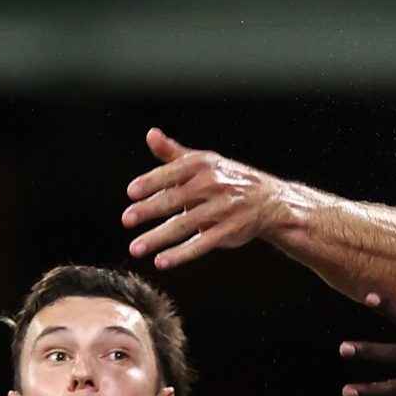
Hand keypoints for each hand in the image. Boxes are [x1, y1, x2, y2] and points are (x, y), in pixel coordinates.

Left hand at [123, 129, 290, 268]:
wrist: (269, 200)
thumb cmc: (227, 179)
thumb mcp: (202, 161)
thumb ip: (172, 152)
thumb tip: (150, 134)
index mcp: (203, 165)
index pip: (172, 172)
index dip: (151, 182)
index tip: (131, 193)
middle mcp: (213, 185)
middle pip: (175, 198)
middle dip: (149, 210)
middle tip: (126, 220)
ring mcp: (222, 209)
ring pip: (185, 224)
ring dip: (158, 237)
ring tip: (136, 248)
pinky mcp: (229, 231)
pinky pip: (202, 244)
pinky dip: (181, 254)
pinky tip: (162, 261)